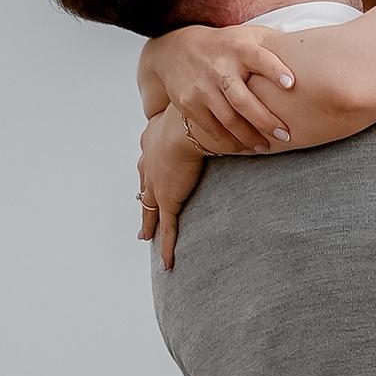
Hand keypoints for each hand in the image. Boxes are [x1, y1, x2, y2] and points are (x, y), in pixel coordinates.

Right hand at [135, 21, 297, 152]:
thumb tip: (312, 51)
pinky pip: (211, 129)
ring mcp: (202, 88)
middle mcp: (219, 68)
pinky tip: (244, 148)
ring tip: (266, 148)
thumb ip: (274, 43)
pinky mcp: (189, 104)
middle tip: (286, 135)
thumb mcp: (247, 35)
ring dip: (249, 138)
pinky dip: (229, 142)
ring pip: (227, 119)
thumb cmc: (226, 44)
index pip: (258, 57)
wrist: (176, 50)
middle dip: (265, 120)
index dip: (274, 69)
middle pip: (242, 99)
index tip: (291, 83)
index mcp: (238, 49)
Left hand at [138, 108, 207, 267]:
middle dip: (143, 197)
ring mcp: (156, 184)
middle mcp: (149, 162)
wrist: (193, 125)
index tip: (149, 173)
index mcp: (153, 139)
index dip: (150, 169)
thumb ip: (211, 116)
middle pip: (144, 185)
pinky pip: (167, 229)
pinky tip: (167, 264)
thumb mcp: (200, 112)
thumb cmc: (200, 111)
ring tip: (144, 236)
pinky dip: (167, 248)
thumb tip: (233, 112)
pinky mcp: (167, 200)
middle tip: (142, 207)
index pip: (150, 158)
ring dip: (148, 225)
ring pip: (149, 209)